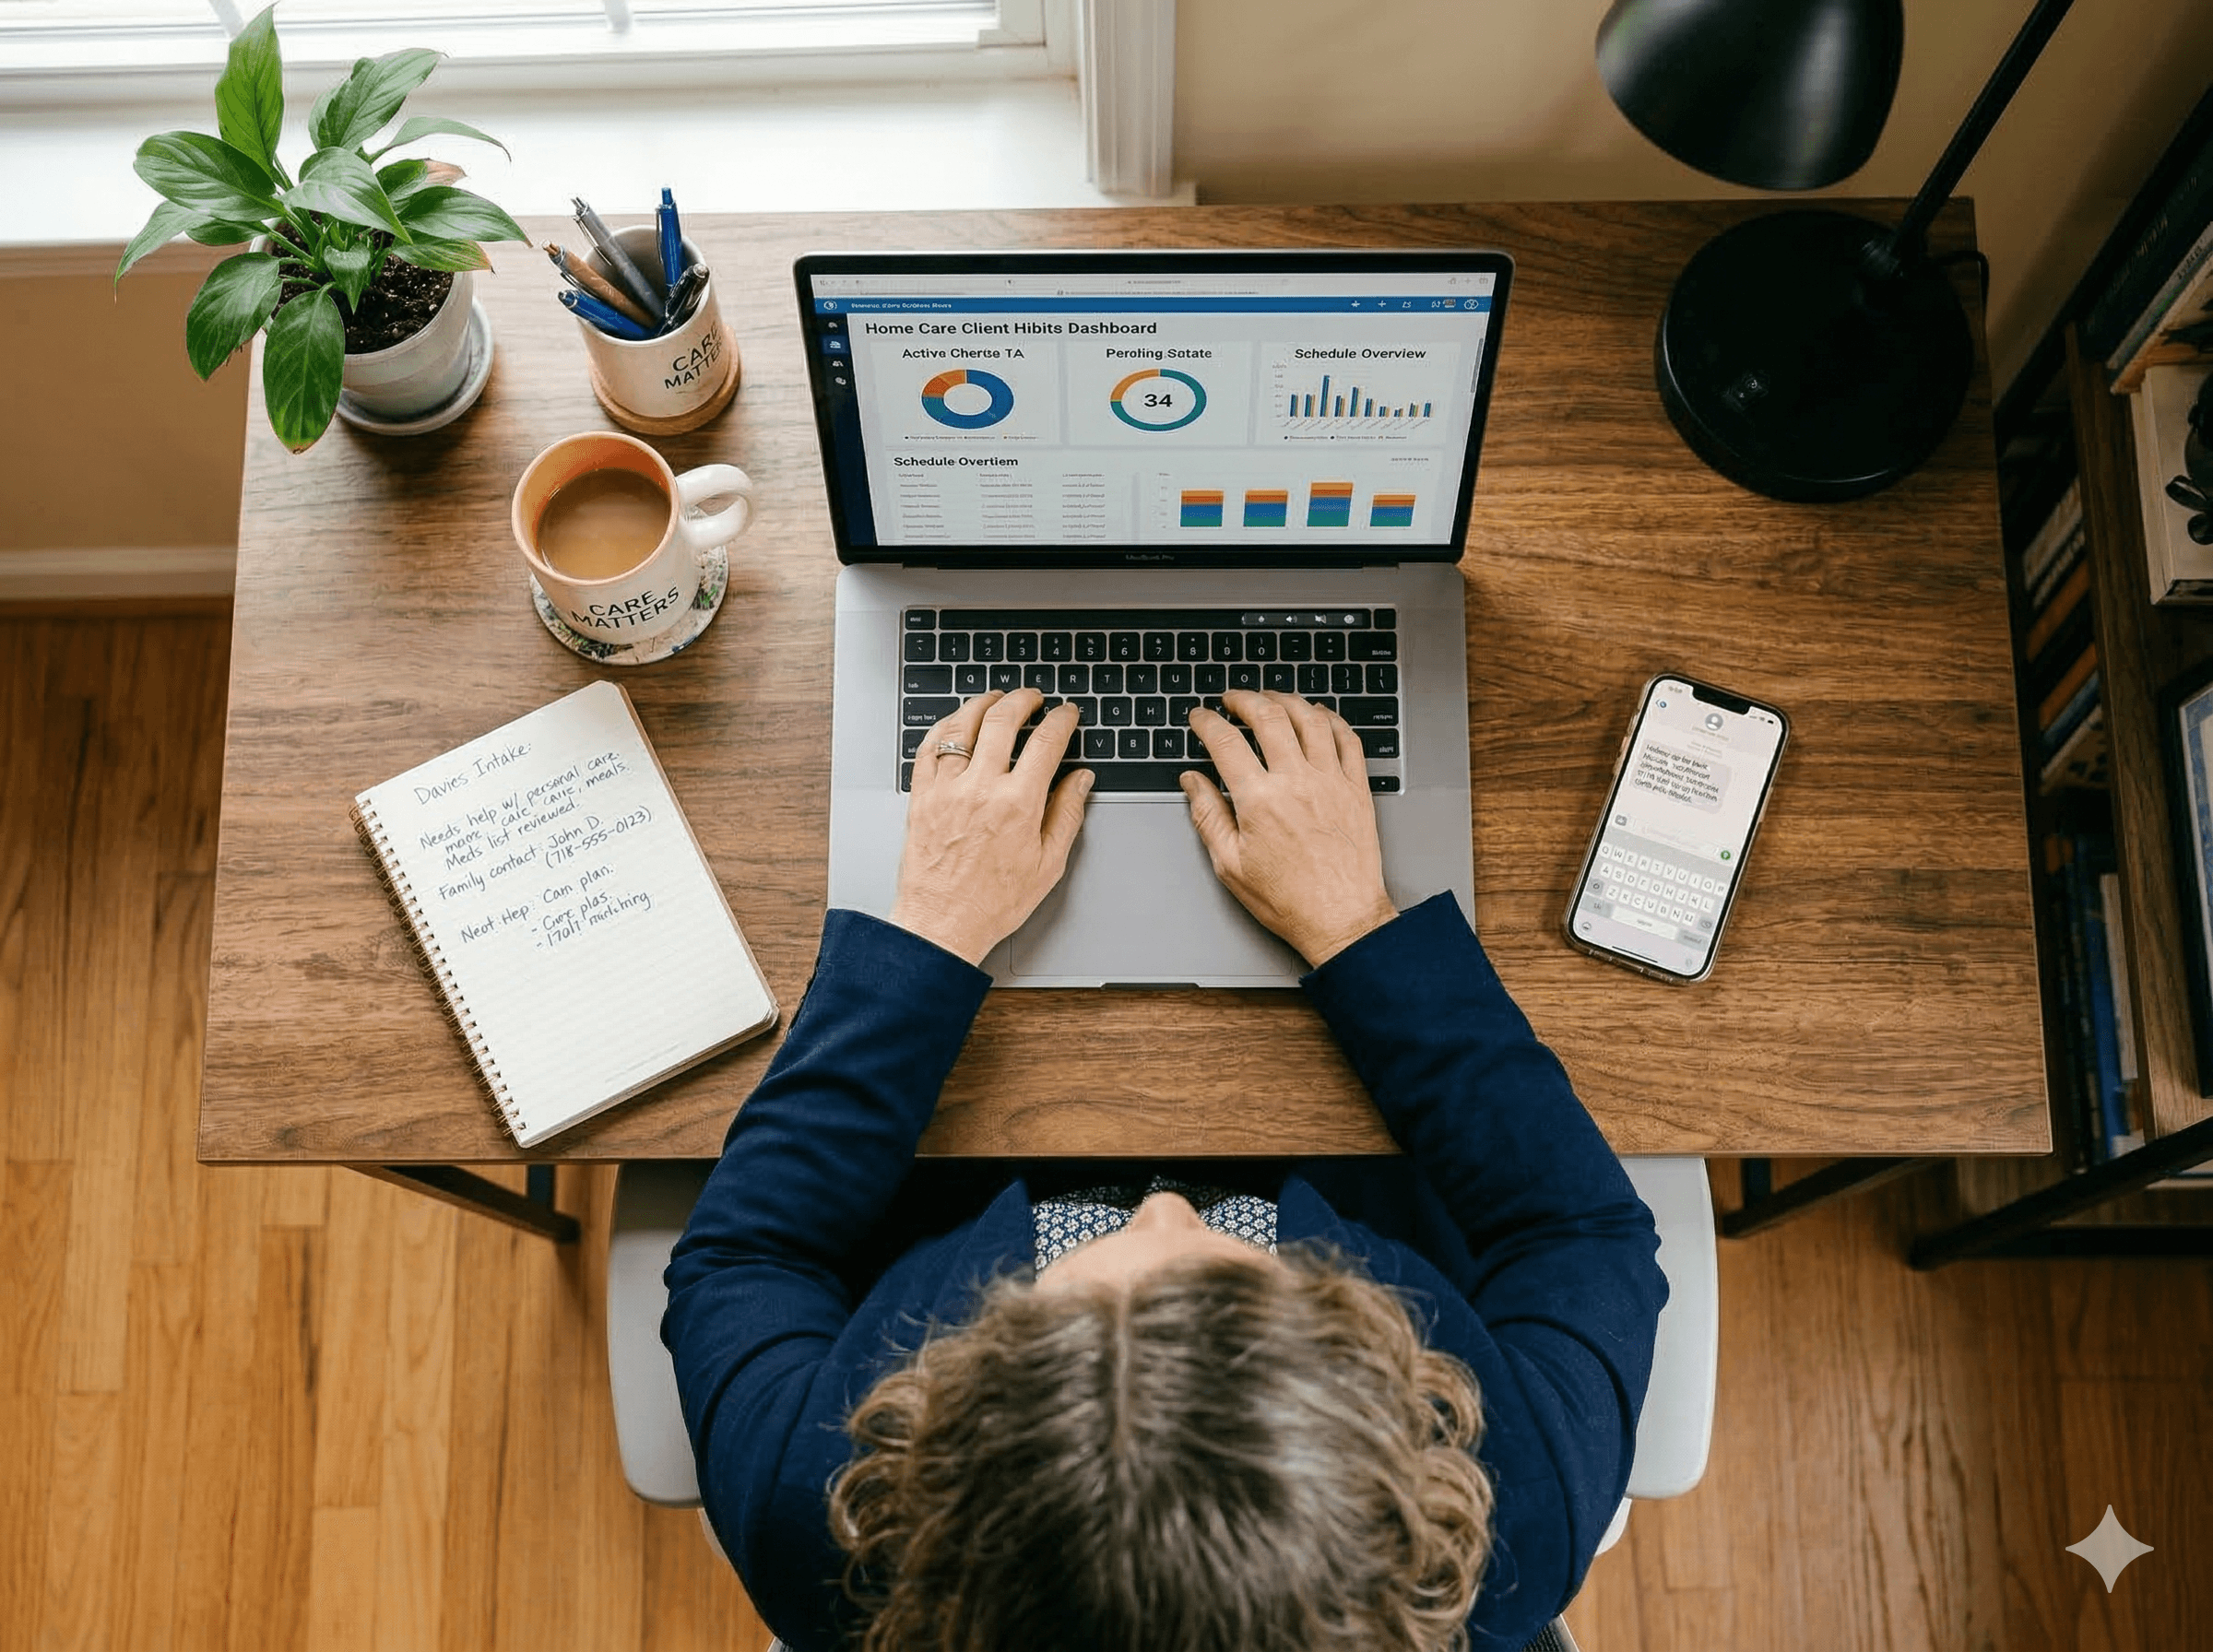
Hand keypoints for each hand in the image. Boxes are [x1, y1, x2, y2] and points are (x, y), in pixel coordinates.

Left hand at [888, 689, 1093, 964]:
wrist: (943, 924)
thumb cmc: (994, 902)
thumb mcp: (1048, 864)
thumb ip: (1067, 815)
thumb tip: (1081, 780)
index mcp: (1018, 804)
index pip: (1046, 743)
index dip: (1061, 720)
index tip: (1067, 714)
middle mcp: (981, 789)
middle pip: (1003, 721)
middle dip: (1023, 700)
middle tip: (1033, 698)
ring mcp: (947, 789)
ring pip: (962, 726)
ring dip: (982, 704)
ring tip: (995, 698)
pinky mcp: (921, 797)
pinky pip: (929, 748)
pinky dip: (944, 728)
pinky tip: (955, 723)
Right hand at [1181, 690, 1396, 966]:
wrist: (1341, 919)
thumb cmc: (1288, 900)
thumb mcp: (1230, 864)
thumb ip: (1208, 815)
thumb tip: (1192, 782)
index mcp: (1259, 800)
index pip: (1225, 742)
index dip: (1207, 722)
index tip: (1200, 718)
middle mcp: (1296, 782)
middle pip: (1268, 717)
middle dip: (1244, 699)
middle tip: (1232, 699)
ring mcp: (1331, 781)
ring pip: (1310, 719)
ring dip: (1286, 700)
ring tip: (1271, 699)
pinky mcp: (1357, 789)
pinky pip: (1347, 738)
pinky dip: (1331, 719)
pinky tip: (1319, 716)